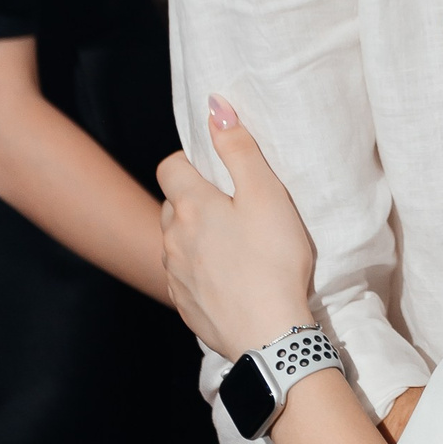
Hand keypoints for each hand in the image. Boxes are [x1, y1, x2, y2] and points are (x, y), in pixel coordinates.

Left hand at [157, 100, 319, 360]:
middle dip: (194, 200)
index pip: (169, 166)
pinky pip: (185, 277)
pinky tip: (231, 278)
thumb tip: (216, 108)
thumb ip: (239, 150)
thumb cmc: (273, 260)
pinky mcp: (184, 304)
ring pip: (176, 242)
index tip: (218, 171)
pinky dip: (201, 271)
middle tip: (234, 209)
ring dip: (196, 237)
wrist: (269, 334)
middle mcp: (172, 238)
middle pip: (171, 205)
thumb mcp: (267, 195)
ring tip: (235, 246)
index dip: (189, 162)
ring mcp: (175, 275)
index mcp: (190, 206)